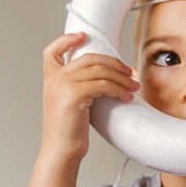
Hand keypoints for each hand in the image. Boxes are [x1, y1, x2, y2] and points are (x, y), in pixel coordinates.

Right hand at [40, 32, 138, 161]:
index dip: (66, 40)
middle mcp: (54, 79)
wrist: (62, 150)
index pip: (51, 51)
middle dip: (114, 63)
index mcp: (51, 79)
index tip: (83, 35)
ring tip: (134, 88)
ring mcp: (62, 85)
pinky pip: (103, 84)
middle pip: (89, 58)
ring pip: (100, 70)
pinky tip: (126, 97)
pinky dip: (119, 89)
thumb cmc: (70, 131)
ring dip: (122, 78)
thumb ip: (81, 85)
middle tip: (130, 74)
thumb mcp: (72, 102)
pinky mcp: (73, 94)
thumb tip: (109, 74)